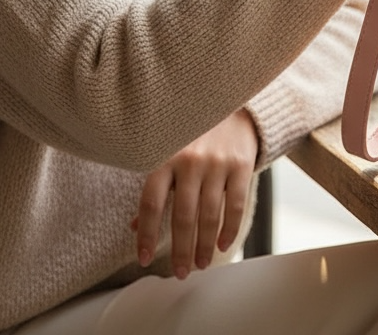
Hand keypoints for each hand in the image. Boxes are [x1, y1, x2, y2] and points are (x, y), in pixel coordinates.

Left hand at [132, 109, 258, 278]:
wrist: (232, 103)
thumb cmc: (193, 134)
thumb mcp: (167, 152)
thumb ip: (154, 186)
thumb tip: (135, 226)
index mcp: (165, 157)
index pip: (151, 204)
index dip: (146, 235)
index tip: (143, 259)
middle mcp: (190, 160)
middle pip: (182, 216)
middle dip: (180, 250)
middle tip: (180, 273)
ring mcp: (217, 163)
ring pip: (209, 215)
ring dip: (204, 246)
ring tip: (200, 265)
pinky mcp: (241, 164)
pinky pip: (236, 204)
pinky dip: (230, 229)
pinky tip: (223, 244)